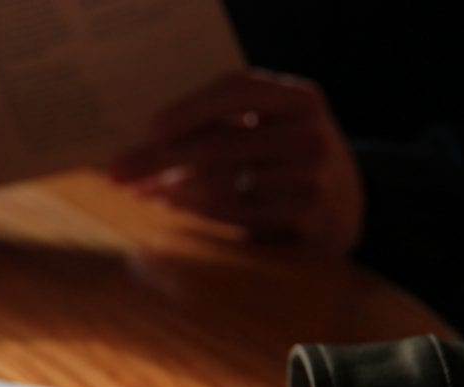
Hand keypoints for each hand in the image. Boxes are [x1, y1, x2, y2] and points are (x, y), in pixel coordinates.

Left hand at [112, 69, 362, 255]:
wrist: (345, 210)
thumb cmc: (283, 166)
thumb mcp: (264, 134)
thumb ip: (215, 132)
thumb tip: (139, 151)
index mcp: (299, 99)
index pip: (239, 90)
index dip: (191, 108)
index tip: (151, 128)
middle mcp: (310, 133)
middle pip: (219, 143)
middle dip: (160, 160)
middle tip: (117, 173)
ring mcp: (314, 177)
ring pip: (224, 182)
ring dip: (174, 189)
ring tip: (146, 191)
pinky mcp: (310, 218)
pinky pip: (239, 213)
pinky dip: (201, 211)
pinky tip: (176, 207)